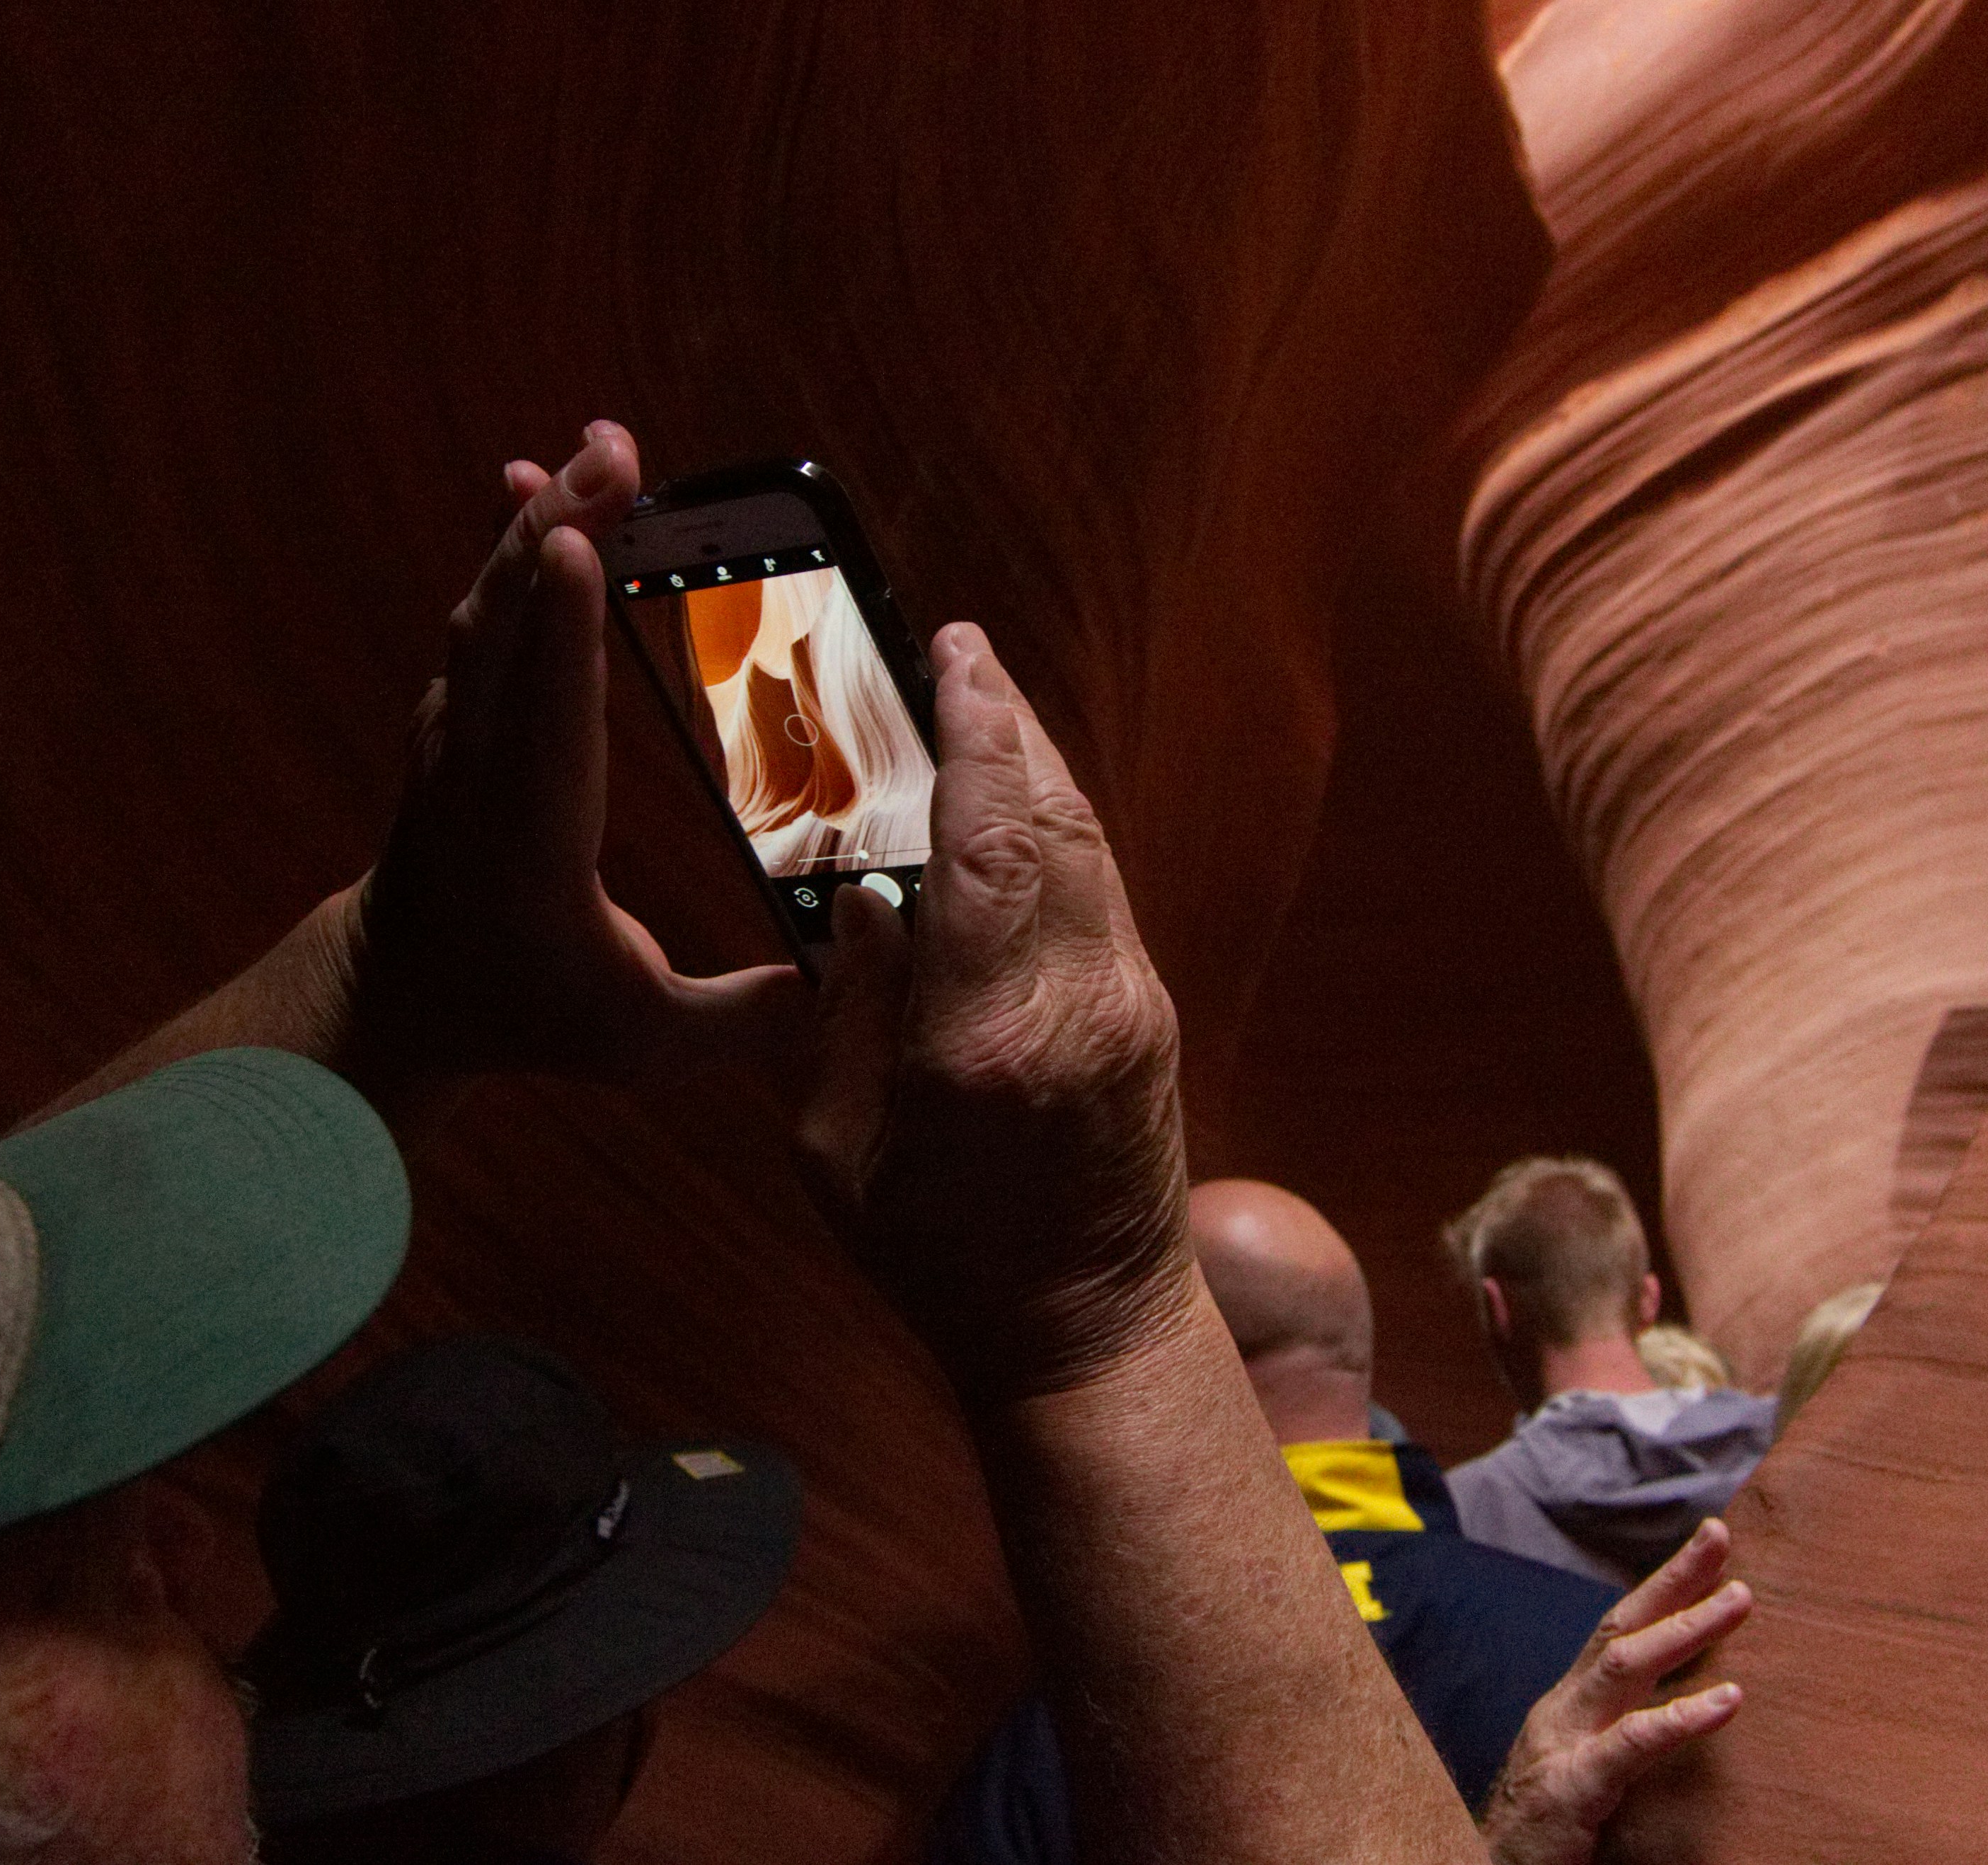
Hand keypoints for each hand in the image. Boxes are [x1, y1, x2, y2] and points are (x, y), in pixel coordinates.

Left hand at [332, 421, 808, 1097]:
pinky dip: (517, 538)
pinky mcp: (463, 703)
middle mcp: (482, 769)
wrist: (400, 989)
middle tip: (614, 451)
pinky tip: (550, 484)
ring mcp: (460, 728)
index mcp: (532, 844)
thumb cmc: (528, 1012)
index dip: (563, 633)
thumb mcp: (638, 1043)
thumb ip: (741, 1020)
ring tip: (604, 446)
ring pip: (493, 601)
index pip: (549, 725)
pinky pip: (488, 604)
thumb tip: (847, 984)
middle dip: (557, 529)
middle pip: (513, 628)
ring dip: (544, 515)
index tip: (574, 547)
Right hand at [797, 623, 1191, 1405]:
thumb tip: (864, 896)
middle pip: (1056, 818)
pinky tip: (1017, 804)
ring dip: (1039, 764)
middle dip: (1009, 722)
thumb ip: (843, 1012)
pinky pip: (1102, 890)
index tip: (952, 655)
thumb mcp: (838, 1150)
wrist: (1088, 1337)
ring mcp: (1128, 1005)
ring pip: (1091, 844)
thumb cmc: (942, 1259)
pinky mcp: (1149, 1016)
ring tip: (984, 703)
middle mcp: (1077, 1003)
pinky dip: (1058, 827)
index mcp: (986, 1037)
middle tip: (959, 651)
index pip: (990, 845)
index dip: (974, 734)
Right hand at [1485, 1521, 1750, 1864]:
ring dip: (1685, 1628)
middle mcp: (1564, 1708)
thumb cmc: (1544, 1827)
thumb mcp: (1584, 1762)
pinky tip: (1728, 1700)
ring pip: (1623, 1667)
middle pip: (1619, 1627)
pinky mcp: (1572, 1787)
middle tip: (1721, 1536)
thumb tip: (1688, 1699)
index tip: (1708, 1547)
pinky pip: (1631, 1744)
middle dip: (1671, 1578)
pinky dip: (1681, 1718)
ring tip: (1740, 1601)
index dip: (1661, 1586)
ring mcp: (1564, 1743)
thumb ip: (1621, 1727)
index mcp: (1570, 1703)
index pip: (1617, 1629)